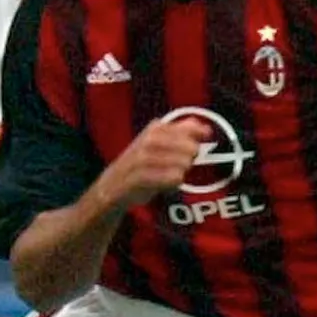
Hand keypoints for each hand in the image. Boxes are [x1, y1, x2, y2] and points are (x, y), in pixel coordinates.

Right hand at [96, 115, 214, 209]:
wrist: (110, 187)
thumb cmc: (140, 167)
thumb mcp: (160, 145)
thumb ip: (182, 132)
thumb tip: (206, 128)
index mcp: (154, 128)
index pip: (189, 128)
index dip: (197, 138)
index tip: (199, 144)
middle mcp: (147, 140)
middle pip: (189, 147)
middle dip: (189, 158)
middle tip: (179, 165)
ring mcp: (141, 158)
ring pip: (181, 163)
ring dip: (180, 172)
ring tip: (171, 175)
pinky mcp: (137, 178)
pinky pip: (169, 178)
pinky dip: (172, 182)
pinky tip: (169, 183)